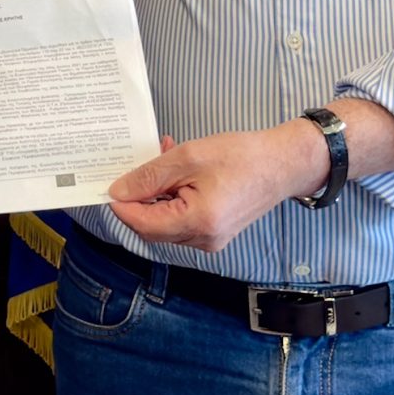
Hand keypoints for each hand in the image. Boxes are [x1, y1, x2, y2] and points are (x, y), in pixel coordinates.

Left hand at [106, 123, 329, 254]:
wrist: (283, 163)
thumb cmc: (242, 156)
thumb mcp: (188, 157)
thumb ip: (149, 176)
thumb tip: (118, 192)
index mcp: (197, 223)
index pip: (143, 224)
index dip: (122, 205)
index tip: (109, 184)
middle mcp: (203, 240)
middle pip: (152, 226)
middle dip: (140, 196)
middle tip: (139, 161)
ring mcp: (210, 239)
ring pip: (166, 221)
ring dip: (157, 192)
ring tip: (164, 154)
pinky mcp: (216, 232)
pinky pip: (182, 218)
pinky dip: (173, 196)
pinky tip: (177, 169)